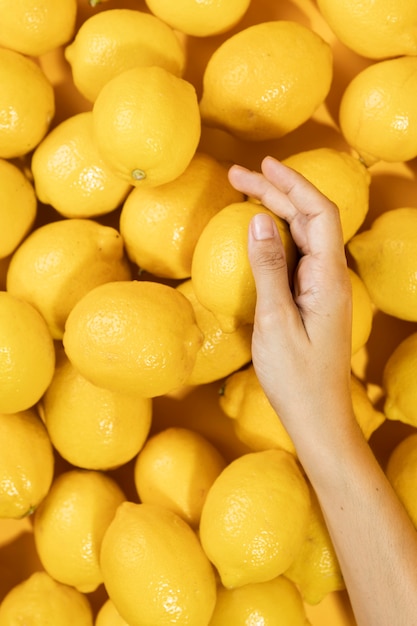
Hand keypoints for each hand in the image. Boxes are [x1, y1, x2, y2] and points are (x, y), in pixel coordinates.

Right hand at [228, 156, 352, 444]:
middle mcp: (331, 277)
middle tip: (236, 177)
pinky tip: (256, 235)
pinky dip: (276, 238)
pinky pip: (296, 257)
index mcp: (328, 278)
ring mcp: (323, 288)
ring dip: (276, 211)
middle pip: (309, 219)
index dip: (293, 183)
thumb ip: (268, 268)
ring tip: (243, 194)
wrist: (318, 416)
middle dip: (276, 191)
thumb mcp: (275, 321)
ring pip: (303, 235)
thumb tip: (258, 220)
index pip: (319, 213)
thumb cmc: (296, 378)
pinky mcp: (313, 299)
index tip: (262, 165)